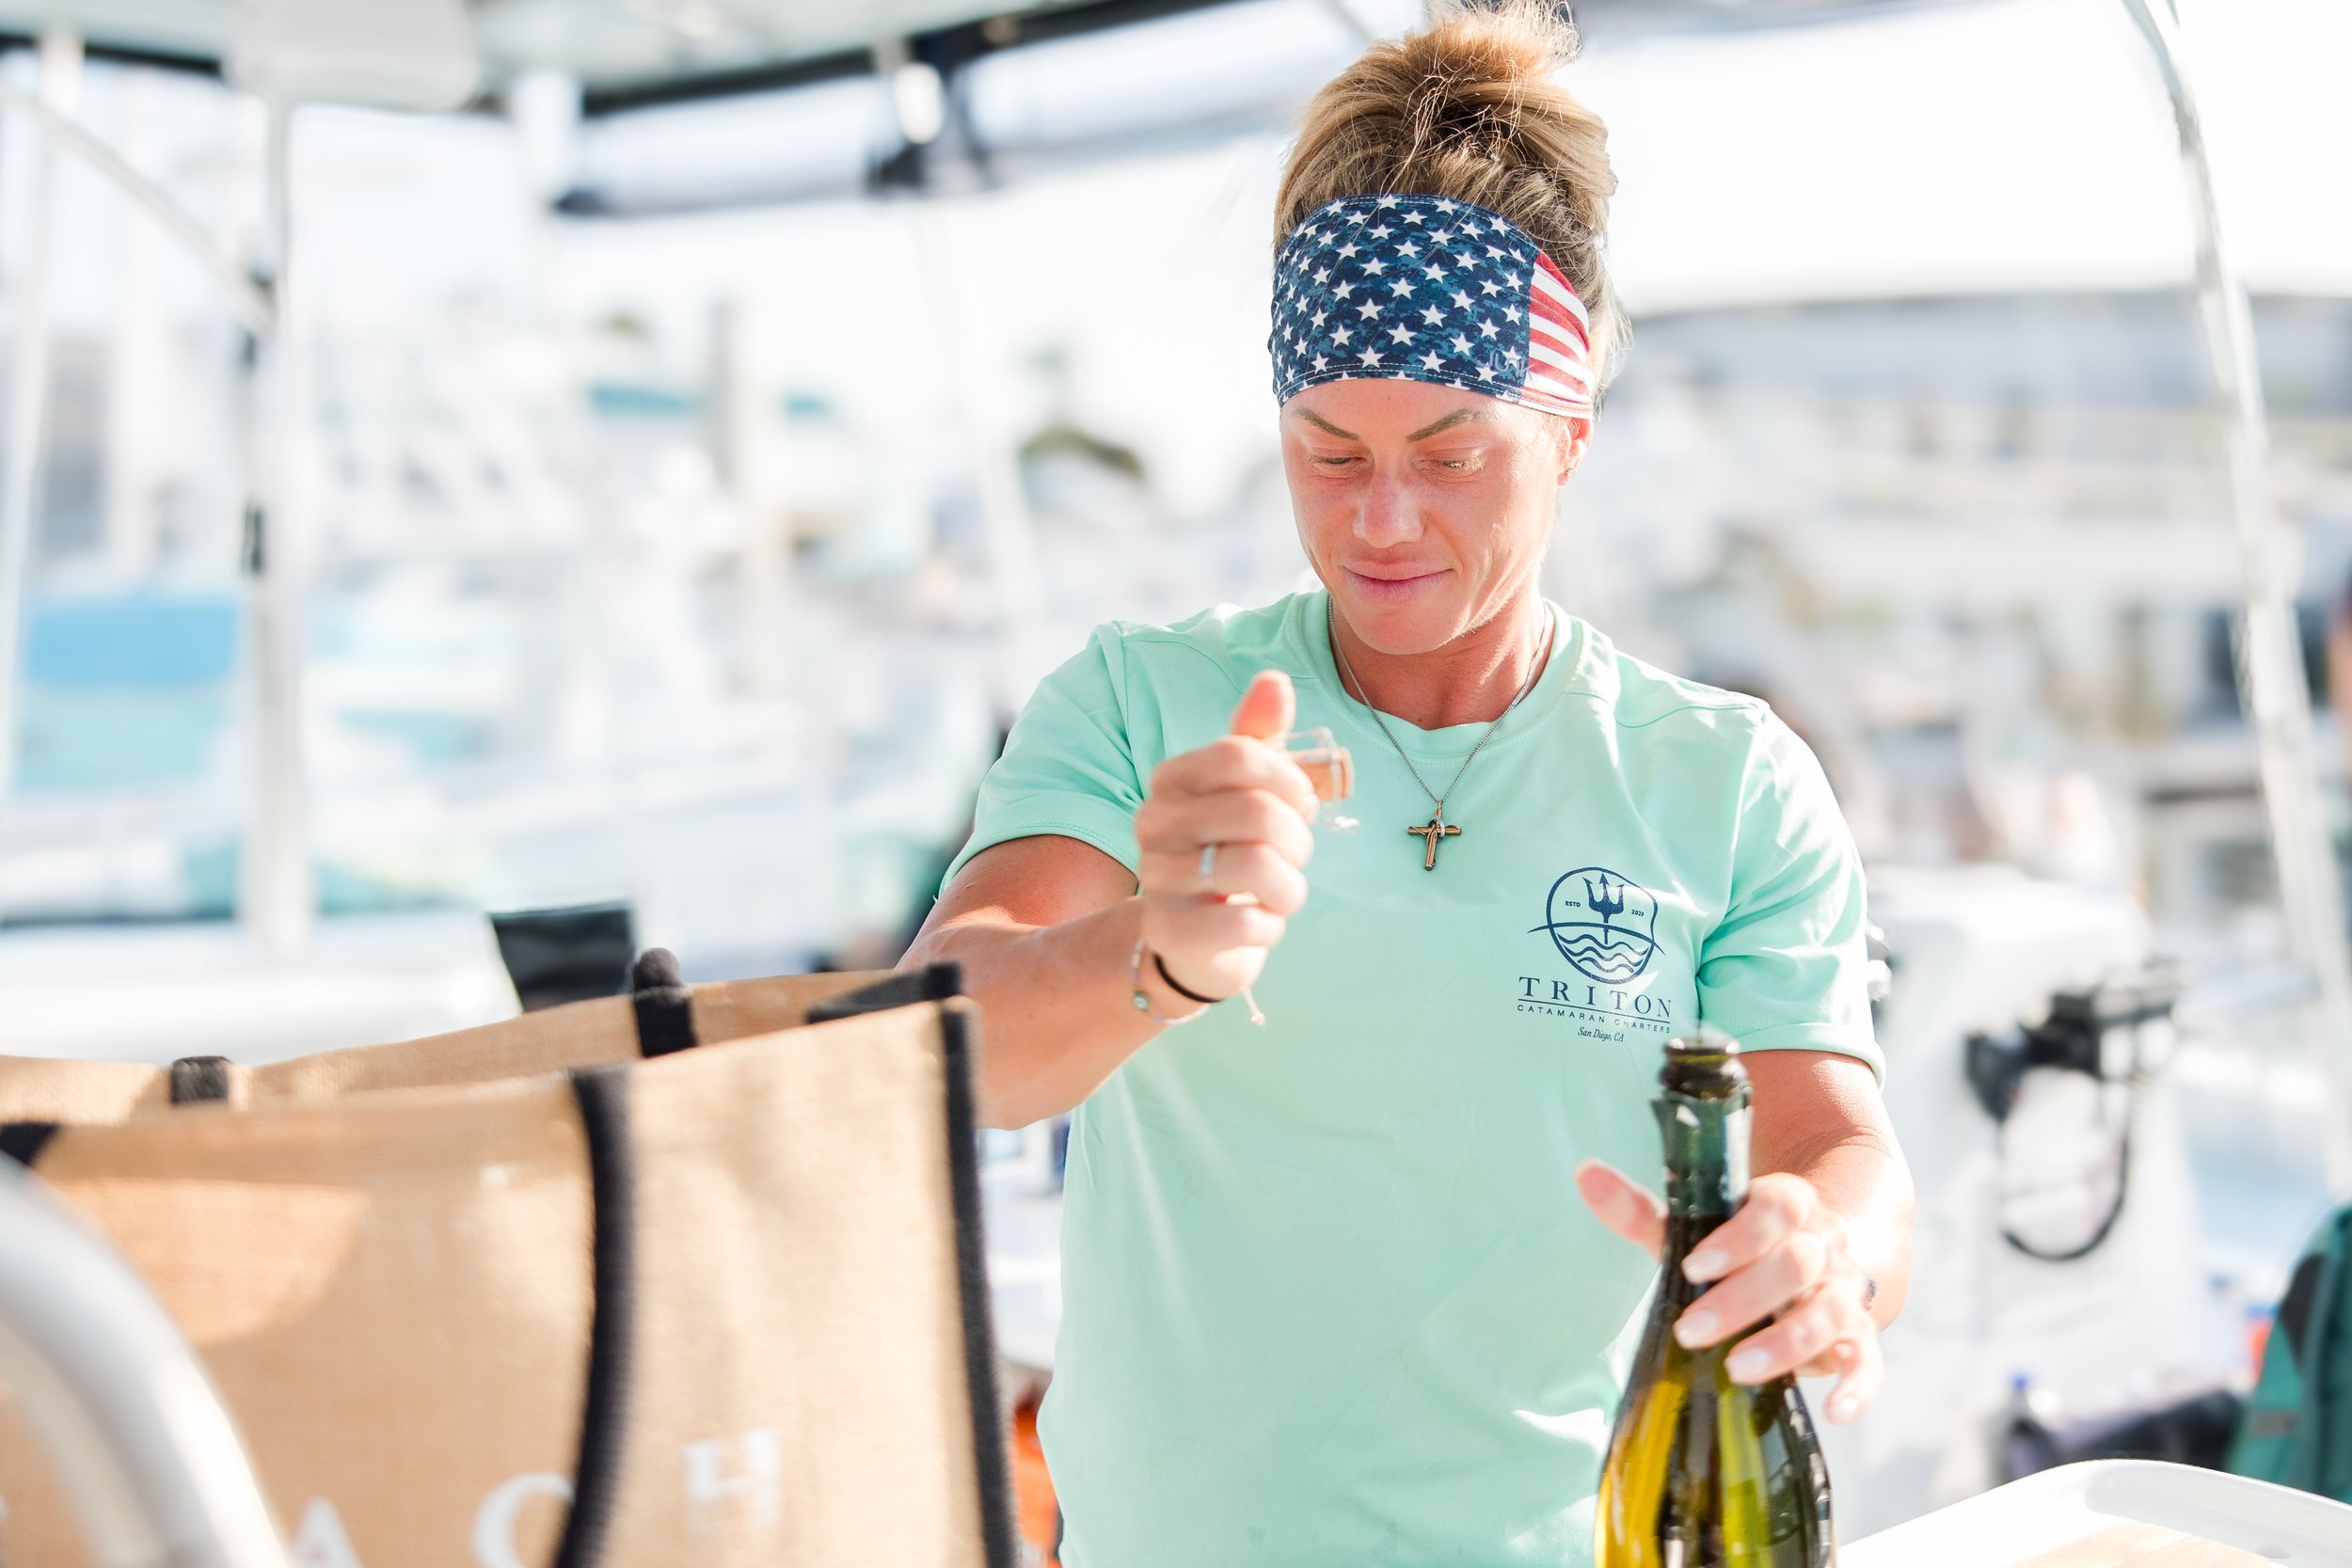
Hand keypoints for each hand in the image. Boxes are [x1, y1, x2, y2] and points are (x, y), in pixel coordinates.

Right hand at [1132, 670, 1316, 1004]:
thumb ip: (1259, 735)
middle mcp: (1152, 822)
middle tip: (1292, 856)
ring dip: (1289, 886)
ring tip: (1279, 891)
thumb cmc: (1230, 849)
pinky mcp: (1169, 931)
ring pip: (1255, 867)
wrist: (1196, 936)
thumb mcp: (1247, 790)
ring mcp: (1156, 878)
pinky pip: (1245, 921)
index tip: (1301, 802)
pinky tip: (1257, 922)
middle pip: (1256, 812)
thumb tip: (1274, 680)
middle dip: (1297, 840)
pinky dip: (1269, 925)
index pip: (1240, 755)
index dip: (1290, 780)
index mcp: (1171, 778)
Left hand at [1576, 1159, 1882, 1424]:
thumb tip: (1585, 1173)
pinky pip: (1870, 1361)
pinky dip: (1858, 1386)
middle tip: (1693, 1331)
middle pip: (1797, 1263)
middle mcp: (1824, 1244)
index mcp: (1789, 1203)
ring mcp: (1846, 1290)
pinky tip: (1835, 1411)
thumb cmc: (1737, 1245)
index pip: (1776, 1208)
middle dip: (1744, 1299)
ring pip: (1830, 1311)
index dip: (1738, 1237)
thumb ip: (1642, 1209)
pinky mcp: (1858, 1337)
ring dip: (1787, 1342)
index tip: (1694, 1267)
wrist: (1811, 1256)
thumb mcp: (1693, 1226)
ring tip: (1737, 1369)